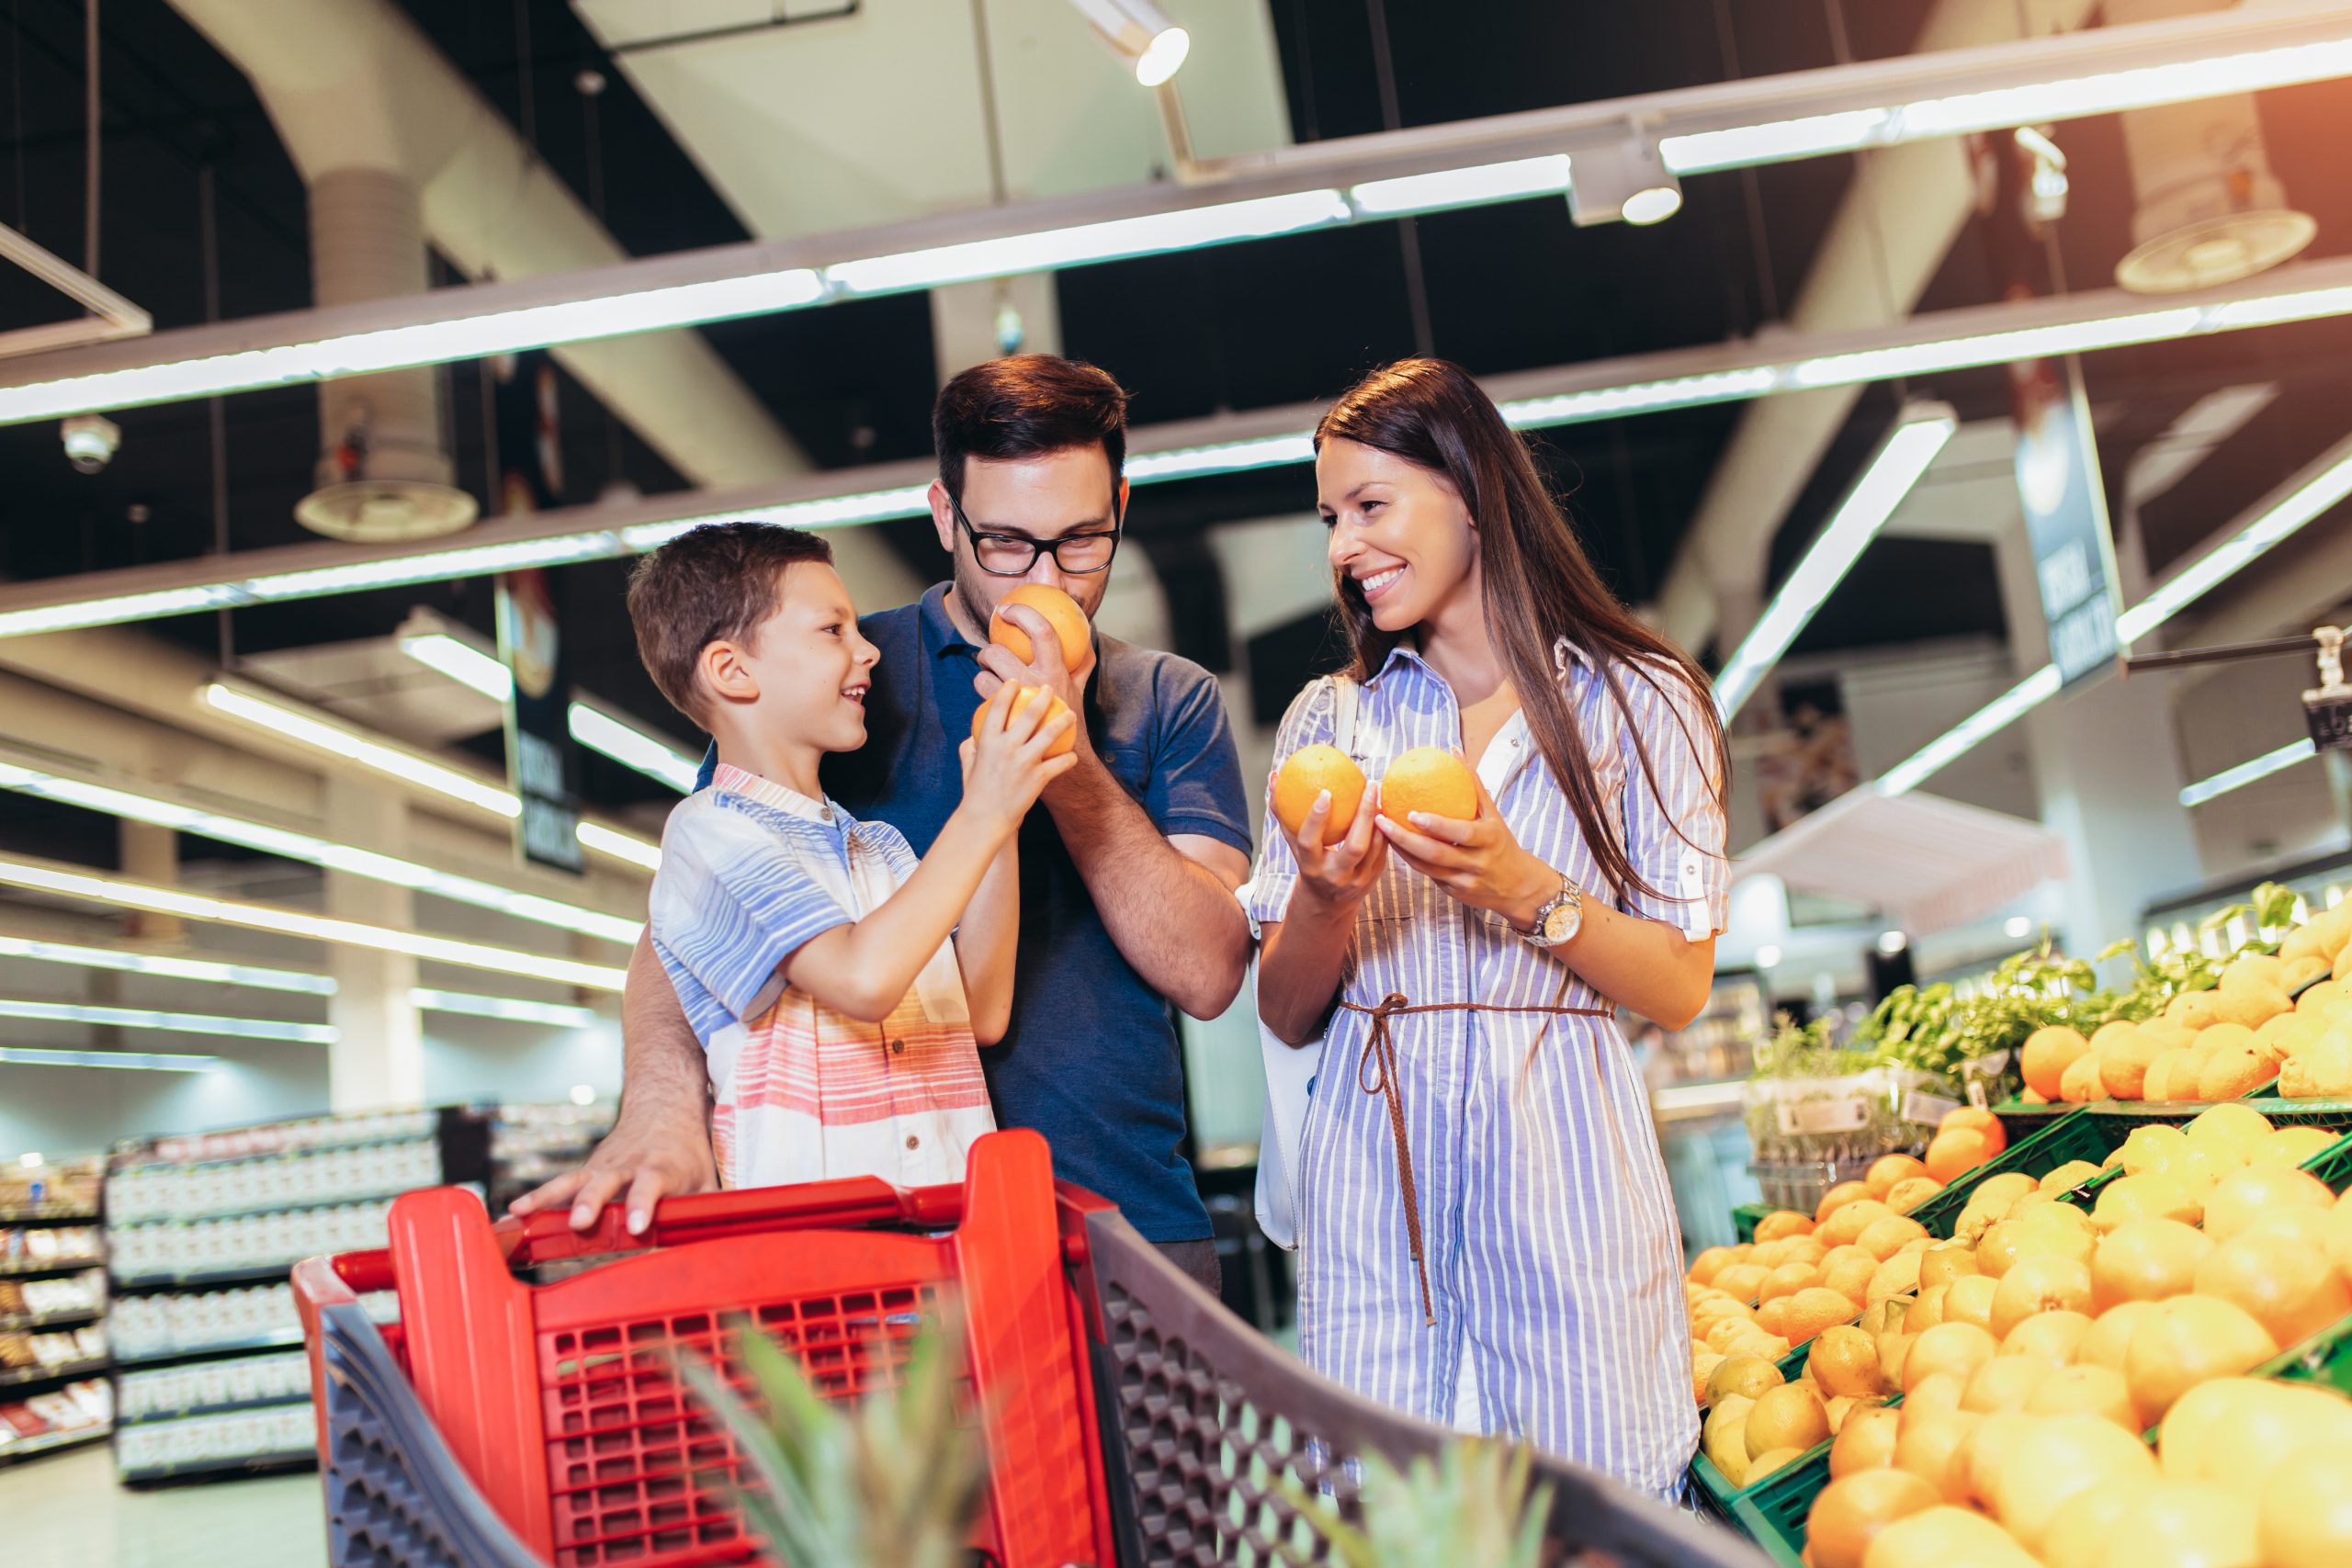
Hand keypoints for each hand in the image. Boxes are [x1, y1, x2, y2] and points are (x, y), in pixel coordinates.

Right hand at [508, 1106, 716, 1234]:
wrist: (664, 1107)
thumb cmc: (687, 1153)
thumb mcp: (707, 1180)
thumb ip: (709, 1213)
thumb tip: (720, 1251)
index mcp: (661, 1168)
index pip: (651, 1186)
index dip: (643, 1204)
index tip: (635, 1225)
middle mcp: (628, 1165)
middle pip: (606, 1183)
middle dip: (592, 1203)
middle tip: (579, 1222)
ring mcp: (603, 1167)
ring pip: (574, 1181)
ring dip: (550, 1197)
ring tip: (524, 1213)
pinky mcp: (588, 1172)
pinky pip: (559, 1185)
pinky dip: (537, 1198)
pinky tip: (514, 1212)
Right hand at [962, 684, 1078, 833]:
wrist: (985, 819)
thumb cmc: (975, 792)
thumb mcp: (968, 764)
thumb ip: (971, 746)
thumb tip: (975, 733)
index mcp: (987, 741)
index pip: (998, 707)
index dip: (1008, 690)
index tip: (1016, 680)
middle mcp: (1006, 748)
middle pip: (1029, 714)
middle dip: (1043, 697)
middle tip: (1051, 688)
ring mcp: (1023, 762)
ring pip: (1049, 734)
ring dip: (1063, 721)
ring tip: (1071, 714)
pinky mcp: (1037, 778)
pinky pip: (1059, 763)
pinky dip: (1068, 758)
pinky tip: (1073, 755)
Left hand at [974, 605, 1093, 756]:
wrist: (1068, 761)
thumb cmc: (1072, 720)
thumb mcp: (1080, 688)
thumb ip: (1080, 662)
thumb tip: (1085, 634)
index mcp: (1056, 672)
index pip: (1042, 631)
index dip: (1023, 614)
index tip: (1007, 610)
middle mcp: (1036, 685)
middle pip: (998, 653)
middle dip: (987, 652)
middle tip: (989, 657)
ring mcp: (1018, 705)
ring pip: (983, 679)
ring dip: (981, 678)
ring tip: (987, 681)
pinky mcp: (1004, 724)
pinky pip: (983, 703)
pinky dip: (983, 699)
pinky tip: (989, 703)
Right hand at [1275, 769, 1388, 912]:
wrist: (1327, 902)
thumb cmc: (1307, 861)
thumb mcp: (1293, 842)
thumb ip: (1283, 812)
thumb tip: (1274, 777)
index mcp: (1310, 866)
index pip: (1309, 842)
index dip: (1316, 818)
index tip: (1326, 791)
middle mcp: (1334, 876)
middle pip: (1354, 846)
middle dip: (1364, 814)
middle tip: (1370, 785)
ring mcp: (1357, 880)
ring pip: (1374, 848)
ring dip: (1379, 819)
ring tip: (1379, 793)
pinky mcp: (1373, 879)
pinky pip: (1383, 851)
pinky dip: (1384, 830)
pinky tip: (1384, 809)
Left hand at [1375, 767, 1553, 925]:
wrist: (1519, 887)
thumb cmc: (1502, 843)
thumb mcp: (1494, 815)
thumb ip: (1473, 785)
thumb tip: (1454, 751)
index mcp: (1488, 839)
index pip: (1460, 832)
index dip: (1435, 825)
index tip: (1411, 813)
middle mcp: (1477, 862)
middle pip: (1435, 853)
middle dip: (1404, 839)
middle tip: (1382, 821)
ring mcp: (1464, 881)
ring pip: (1426, 867)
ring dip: (1401, 850)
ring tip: (1381, 831)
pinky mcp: (1455, 893)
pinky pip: (1429, 875)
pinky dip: (1411, 861)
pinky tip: (1394, 846)